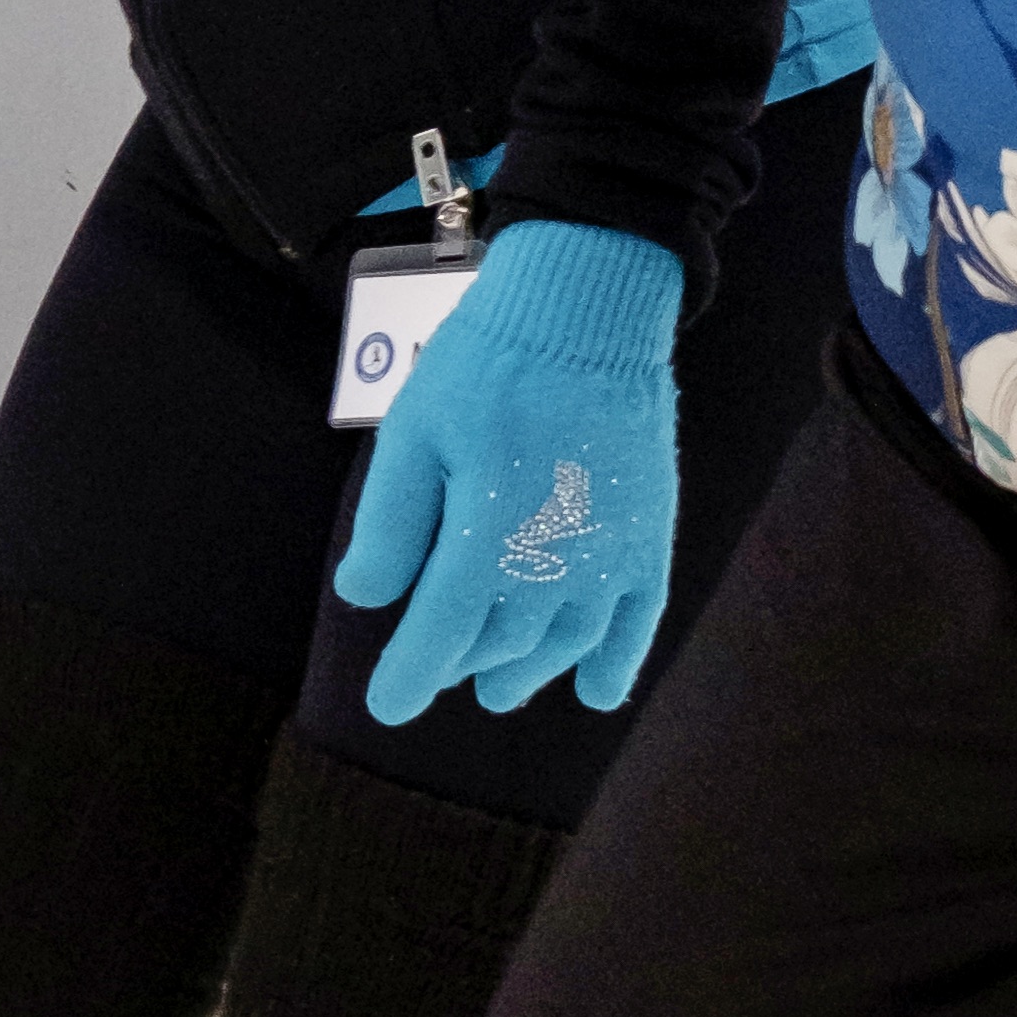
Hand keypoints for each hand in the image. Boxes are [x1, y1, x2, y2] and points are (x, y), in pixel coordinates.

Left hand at [333, 218, 683, 724]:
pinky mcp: (651, 536)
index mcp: (486, 540)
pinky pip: (638, 620)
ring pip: (564, 643)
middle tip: (443, 670)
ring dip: (530, 673)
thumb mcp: (413, 434)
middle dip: (464, 664)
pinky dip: (617, 663)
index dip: (409, 677)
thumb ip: (390, 524)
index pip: (440, 636)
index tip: (387, 707)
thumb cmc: (488, 363)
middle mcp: (554, 563)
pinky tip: (598, 695)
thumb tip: (365, 597)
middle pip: (501, 643)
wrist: (589, 309)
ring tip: (502, 690)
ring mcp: (613, 555)